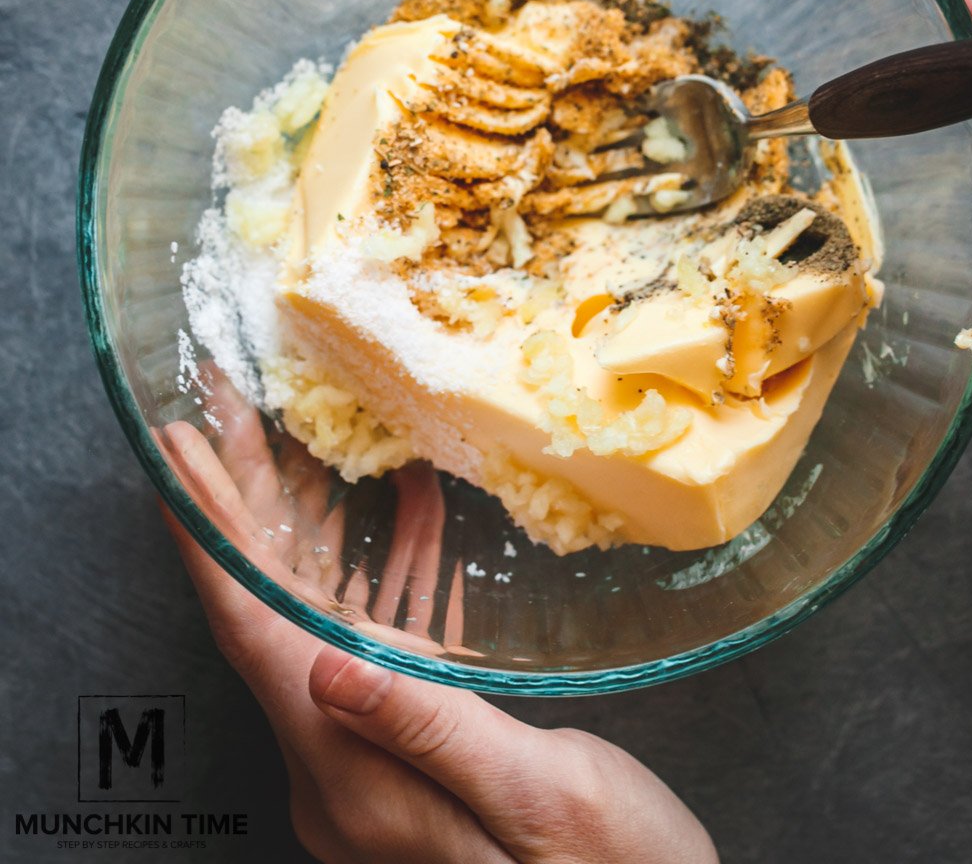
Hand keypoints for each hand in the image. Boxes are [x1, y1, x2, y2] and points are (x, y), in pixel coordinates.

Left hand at [160, 411, 716, 863]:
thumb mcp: (538, 796)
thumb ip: (433, 731)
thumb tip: (330, 666)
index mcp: (358, 783)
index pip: (258, 641)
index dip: (213, 544)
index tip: (180, 464)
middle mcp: (343, 776)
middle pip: (271, 622)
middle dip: (247, 518)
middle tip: (228, 428)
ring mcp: (368, 768)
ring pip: (318, 627)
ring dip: (310, 538)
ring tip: (291, 456)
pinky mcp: (403, 759)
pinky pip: (375, 649)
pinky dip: (385, 579)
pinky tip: (406, 526)